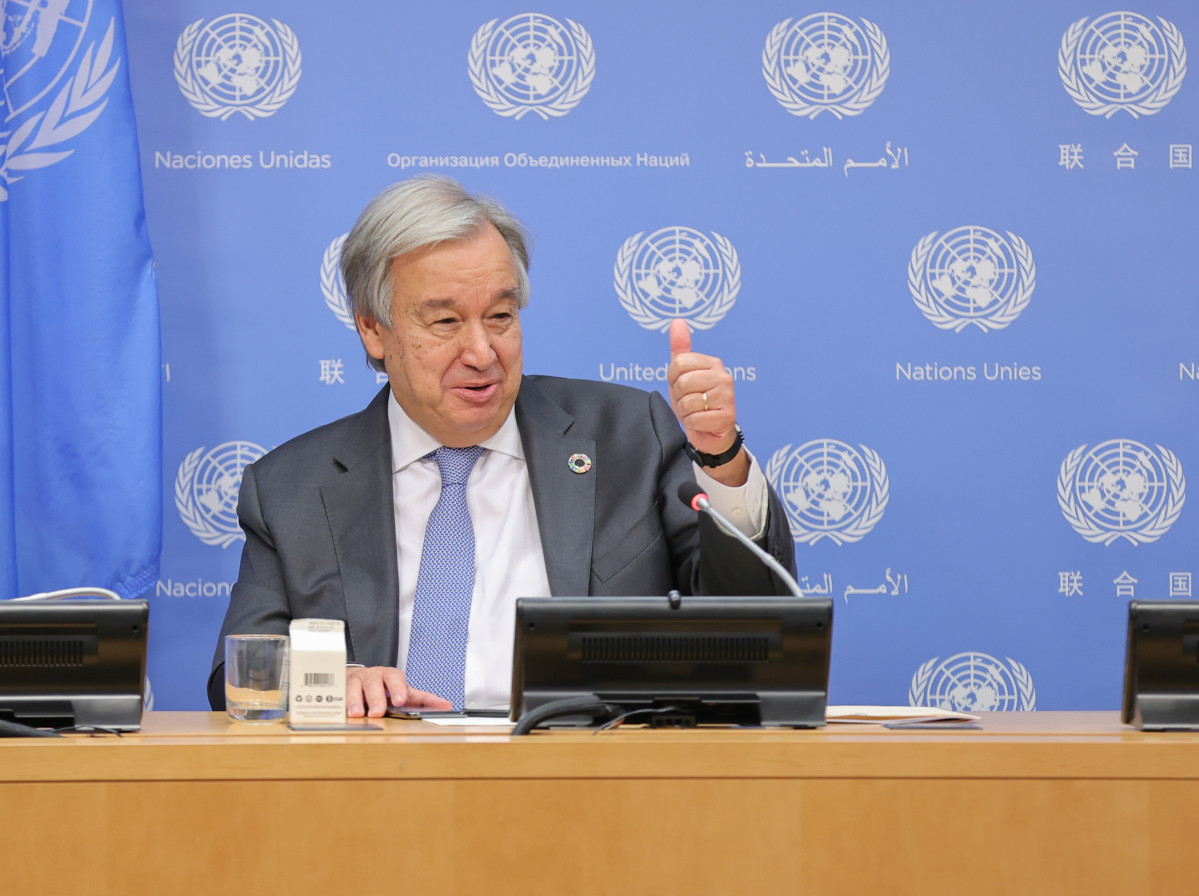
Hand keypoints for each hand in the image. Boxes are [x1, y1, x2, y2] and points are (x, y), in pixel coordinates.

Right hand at [346, 666, 452, 717]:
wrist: (362, 681)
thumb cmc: (386, 688)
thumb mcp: (405, 692)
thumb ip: (424, 699)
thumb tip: (447, 706)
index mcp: (391, 676)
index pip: (396, 678)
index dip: (397, 689)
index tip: (400, 700)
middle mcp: (373, 676)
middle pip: (374, 683)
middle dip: (376, 698)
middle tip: (378, 712)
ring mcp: (356, 681)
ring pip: (354, 687)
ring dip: (355, 701)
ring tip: (358, 715)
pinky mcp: (341, 688)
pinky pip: (338, 693)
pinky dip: (338, 703)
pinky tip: (339, 712)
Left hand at [667, 319, 747, 485]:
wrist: (710, 433)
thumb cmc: (696, 401)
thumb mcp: (683, 374)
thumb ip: (680, 348)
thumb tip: (677, 321)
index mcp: (712, 363)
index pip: (678, 363)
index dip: (673, 379)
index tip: (681, 386)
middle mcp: (723, 376)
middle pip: (683, 382)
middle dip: (679, 397)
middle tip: (689, 402)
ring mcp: (728, 397)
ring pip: (688, 402)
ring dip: (686, 412)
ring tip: (695, 412)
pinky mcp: (727, 417)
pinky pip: (696, 418)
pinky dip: (693, 424)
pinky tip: (702, 422)